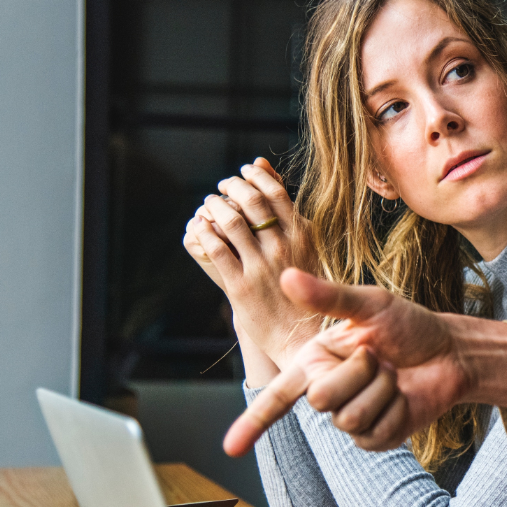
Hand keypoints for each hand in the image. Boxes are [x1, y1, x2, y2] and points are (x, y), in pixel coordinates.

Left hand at [183, 159, 318, 368]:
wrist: (302, 335)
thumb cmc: (306, 289)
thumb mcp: (307, 248)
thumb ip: (290, 214)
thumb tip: (270, 174)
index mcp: (303, 236)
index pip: (276, 192)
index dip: (256, 176)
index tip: (244, 171)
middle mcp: (283, 248)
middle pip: (252, 201)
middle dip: (232, 186)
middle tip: (223, 185)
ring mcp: (261, 267)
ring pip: (231, 222)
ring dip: (214, 206)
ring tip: (209, 203)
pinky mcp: (240, 286)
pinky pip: (216, 250)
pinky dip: (204, 233)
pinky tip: (200, 227)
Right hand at [223, 269, 506, 456]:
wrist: (449, 352)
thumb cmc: (409, 325)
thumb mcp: (371, 304)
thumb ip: (329, 296)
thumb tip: (287, 276)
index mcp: (315, 361)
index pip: (277, 396)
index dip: (252, 423)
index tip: (229, 448)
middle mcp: (327, 391)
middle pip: (320, 398)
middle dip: (358, 372)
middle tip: (379, 357)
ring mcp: (351, 418)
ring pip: (348, 417)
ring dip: (380, 390)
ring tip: (393, 375)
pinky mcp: (376, 437)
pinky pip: (373, 432)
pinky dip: (394, 409)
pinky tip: (403, 396)